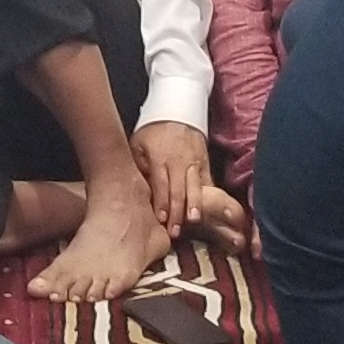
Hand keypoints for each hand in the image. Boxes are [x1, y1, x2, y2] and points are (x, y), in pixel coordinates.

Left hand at [130, 121, 210, 238]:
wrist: (176, 112)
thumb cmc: (151, 134)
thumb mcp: (137, 145)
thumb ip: (138, 167)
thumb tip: (136, 191)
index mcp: (159, 158)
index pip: (161, 183)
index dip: (162, 202)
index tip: (161, 218)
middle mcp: (178, 161)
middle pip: (179, 189)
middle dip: (177, 212)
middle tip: (175, 231)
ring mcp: (194, 162)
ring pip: (195, 186)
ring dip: (194, 205)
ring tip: (194, 220)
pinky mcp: (204, 163)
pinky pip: (207, 182)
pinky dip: (207, 197)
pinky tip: (206, 211)